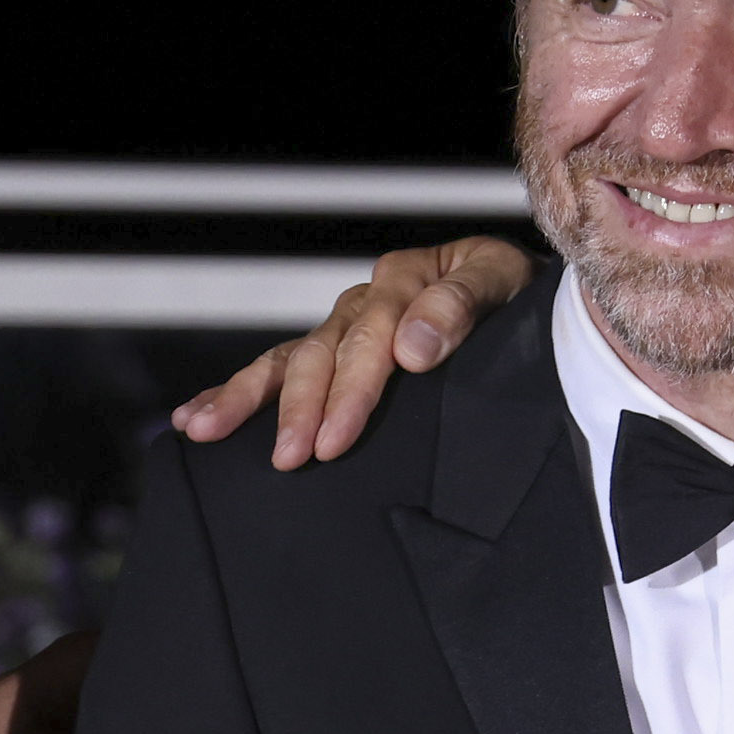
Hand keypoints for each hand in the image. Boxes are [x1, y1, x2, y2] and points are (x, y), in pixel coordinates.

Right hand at [171, 240, 539, 468]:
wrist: (538, 308)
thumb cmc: (526, 305)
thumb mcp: (507, 287)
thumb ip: (462, 307)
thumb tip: (410, 347)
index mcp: (410, 277)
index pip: (374, 333)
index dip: (355, 386)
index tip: (338, 435)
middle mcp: (370, 298)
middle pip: (325, 350)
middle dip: (304, 406)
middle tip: (294, 456)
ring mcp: (348, 327)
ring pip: (290, 360)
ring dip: (248, 397)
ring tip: (208, 429)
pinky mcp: (337, 354)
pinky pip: (279, 370)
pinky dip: (237, 393)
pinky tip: (196, 420)